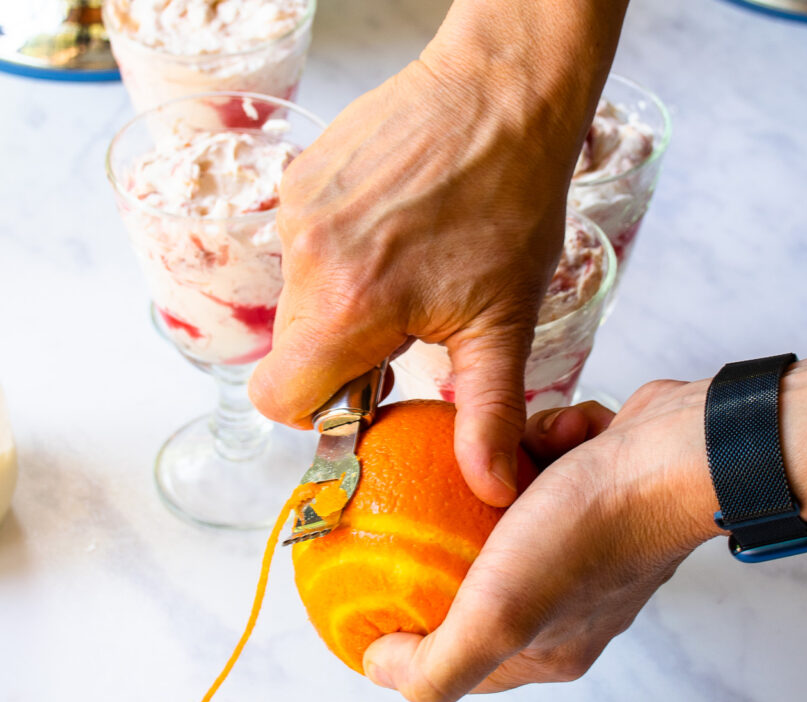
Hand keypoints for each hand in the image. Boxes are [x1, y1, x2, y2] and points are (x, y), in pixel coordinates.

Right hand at [249, 55, 575, 505]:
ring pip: (297, 299)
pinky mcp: (301, 177)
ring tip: (404, 271)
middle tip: (403, 331)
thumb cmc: (513, 202)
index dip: (318, 410)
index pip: (279, 398)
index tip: (367, 391)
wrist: (505, 91)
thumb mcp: (505, 324)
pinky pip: (302, 248)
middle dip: (341, 356)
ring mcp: (298, 210)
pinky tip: (391, 232)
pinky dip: (339, 257)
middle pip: (293, 351)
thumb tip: (491, 490)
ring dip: (342, 304)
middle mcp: (308, 258)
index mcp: (351, 306)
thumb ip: (487, 416)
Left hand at [362, 381, 723, 701]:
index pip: (455, 661)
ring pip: (505, 520)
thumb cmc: (587, 533)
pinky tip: (546, 443)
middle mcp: (568, 609)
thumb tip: (380, 670)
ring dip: (496, 486)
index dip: (408, 634)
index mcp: (546, 651)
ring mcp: (584, 550)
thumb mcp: (497, 614)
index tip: (371, 586)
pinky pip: (541, 475)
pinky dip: (537, 452)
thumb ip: (438, 665)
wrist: (677, 453)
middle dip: (447, 548)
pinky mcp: (596, 497)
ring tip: (495, 467)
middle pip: (474, 588)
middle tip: (419, 515)